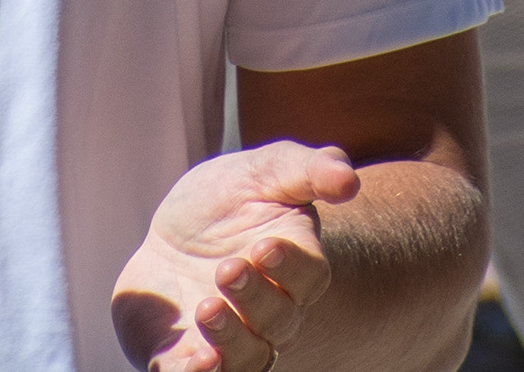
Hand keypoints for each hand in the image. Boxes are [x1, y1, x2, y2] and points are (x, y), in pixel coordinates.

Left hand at [110, 141, 358, 370]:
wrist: (174, 233)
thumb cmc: (229, 199)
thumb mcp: (264, 171)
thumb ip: (308, 170)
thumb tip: (349, 178)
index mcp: (295, 265)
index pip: (310, 276)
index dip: (291, 266)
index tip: (263, 246)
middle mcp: (272, 313)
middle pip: (280, 322)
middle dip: (255, 299)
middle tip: (227, 268)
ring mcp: (234, 341)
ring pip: (248, 359)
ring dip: (230, 341)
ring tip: (206, 309)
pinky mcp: (189, 357)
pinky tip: (191, 363)